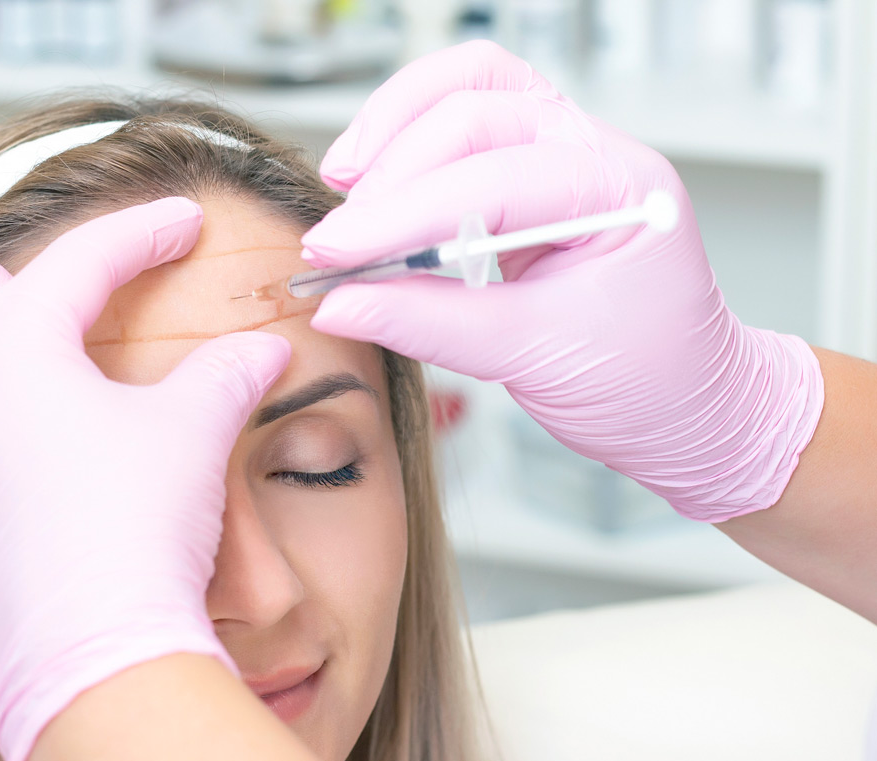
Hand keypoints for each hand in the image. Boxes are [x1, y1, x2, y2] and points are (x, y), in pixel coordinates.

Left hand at [0, 199, 290, 760]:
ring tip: (19, 349)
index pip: (82, 263)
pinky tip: (24, 442)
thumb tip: (263, 351)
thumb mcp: (192, 429)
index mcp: (10, 351)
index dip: (144, 234)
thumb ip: (228, 373)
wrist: (92, 652)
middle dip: (1, 276)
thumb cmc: (128, 529)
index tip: (185, 221)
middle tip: (37, 278)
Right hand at [302, 41, 822, 522]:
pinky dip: (416, 142)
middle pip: (476, 110)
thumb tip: (341, 303)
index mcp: (619, 192)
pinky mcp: (539, 177)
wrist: (689, 404)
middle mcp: (595, 155)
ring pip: (473, 89)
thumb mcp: (534, 360)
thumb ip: (431, 324)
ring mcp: (569, 156)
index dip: (400, 215)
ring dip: (398, 128)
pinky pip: (472, 125)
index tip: (337, 256)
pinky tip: (381, 180)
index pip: (489, 176)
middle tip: (338, 240)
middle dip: (392, 172)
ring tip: (347, 182)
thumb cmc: (647, 382)